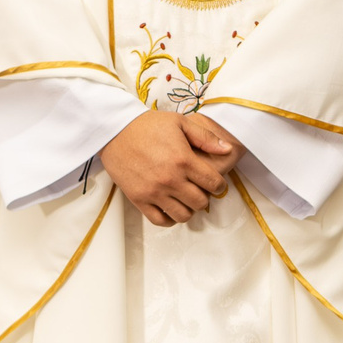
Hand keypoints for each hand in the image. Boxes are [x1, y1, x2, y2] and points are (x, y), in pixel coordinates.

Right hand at [100, 109, 238, 226]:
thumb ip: (205, 137)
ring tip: (186, 198)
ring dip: (189, 209)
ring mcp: (154, 192)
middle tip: (200, 189)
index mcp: (183, 160)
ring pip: (183, 215)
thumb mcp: (179, 122)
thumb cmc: (147, 125)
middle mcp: (170, 179)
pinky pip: (160, 220)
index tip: (215, 183)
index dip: (219, 185)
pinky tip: (172, 209)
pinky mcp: (139, 199)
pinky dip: (170, 219)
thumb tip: (227, 149)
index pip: (213, 184)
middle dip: (205, 197)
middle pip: (200, 202)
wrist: (114, 131)